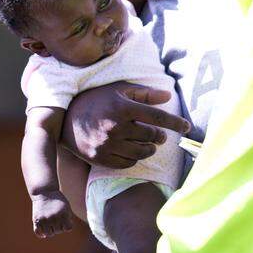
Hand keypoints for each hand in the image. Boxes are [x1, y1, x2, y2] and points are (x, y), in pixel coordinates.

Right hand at [31, 191, 74, 237]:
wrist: (44, 192)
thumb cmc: (57, 200)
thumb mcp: (66, 207)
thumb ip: (68, 218)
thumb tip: (66, 229)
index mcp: (63, 214)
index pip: (67, 228)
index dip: (66, 226)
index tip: (64, 221)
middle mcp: (53, 217)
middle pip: (58, 231)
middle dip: (58, 227)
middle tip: (56, 220)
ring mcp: (44, 219)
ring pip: (49, 234)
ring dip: (50, 231)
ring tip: (50, 226)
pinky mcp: (36, 220)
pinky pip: (38, 232)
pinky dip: (41, 234)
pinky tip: (44, 234)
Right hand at [61, 82, 190, 169]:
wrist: (64, 120)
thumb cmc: (96, 100)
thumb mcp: (118, 89)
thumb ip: (144, 93)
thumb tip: (168, 98)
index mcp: (122, 107)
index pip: (157, 118)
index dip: (176, 123)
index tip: (187, 127)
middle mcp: (116, 127)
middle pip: (151, 137)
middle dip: (160, 137)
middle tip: (161, 136)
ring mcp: (107, 144)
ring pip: (142, 152)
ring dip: (149, 149)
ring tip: (149, 144)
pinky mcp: (101, 158)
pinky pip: (127, 163)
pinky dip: (134, 158)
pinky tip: (133, 151)